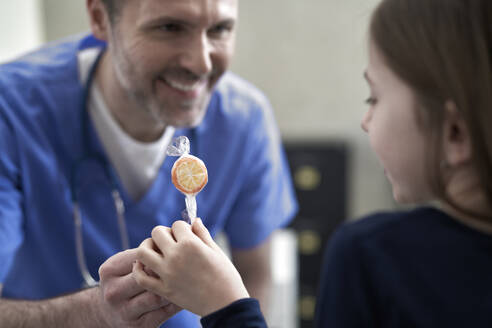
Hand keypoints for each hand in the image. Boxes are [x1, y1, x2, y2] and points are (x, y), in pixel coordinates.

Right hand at [96, 248, 180, 326]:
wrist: (106, 313)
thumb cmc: (123, 280)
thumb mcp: (122, 265)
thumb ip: (143, 253)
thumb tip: (173, 237)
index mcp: (109, 270)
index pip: (140, 255)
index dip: (160, 251)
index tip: (174, 248)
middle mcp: (113, 292)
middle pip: (147, 277)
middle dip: (167, 269)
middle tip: (185, 263)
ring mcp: (124, 311)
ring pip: (156, 297)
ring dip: (174, 287)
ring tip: (188, 278)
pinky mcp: (139, 326)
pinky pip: (163, 313)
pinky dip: (177, 303)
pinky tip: (185, 294)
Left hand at [133, 219, 248, 316]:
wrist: (225, 305)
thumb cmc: (226, 276)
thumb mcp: (216, 251)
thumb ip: (202, 234)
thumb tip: (195, 220)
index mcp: (191, 244)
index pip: (177, 224)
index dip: (182, 228)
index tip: (187, 235)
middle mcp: (176, 256)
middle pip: (156, 232)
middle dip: (164, 233)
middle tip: (170, 241)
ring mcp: (167, 273)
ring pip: (142, 252)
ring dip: (147, 247)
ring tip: (155, 250)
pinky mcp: (163, 289)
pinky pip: (141, 278)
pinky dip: (139, 270)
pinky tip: (145, 266)